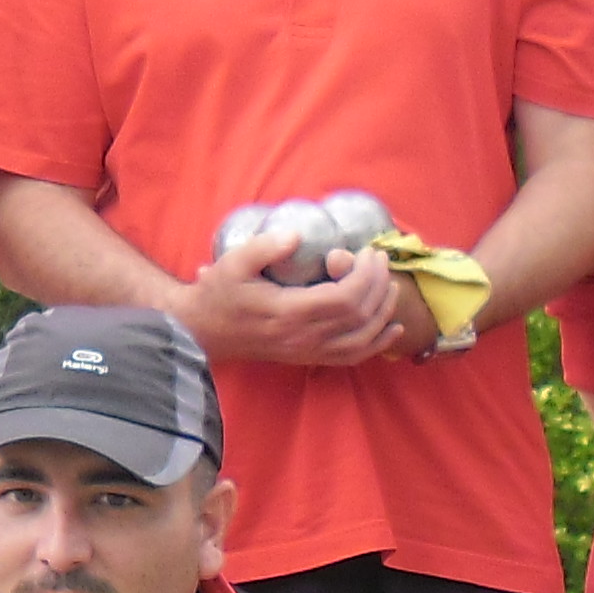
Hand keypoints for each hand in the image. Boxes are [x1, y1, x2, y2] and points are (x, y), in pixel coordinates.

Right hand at [175, 233, 421, 369]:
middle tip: (380, 259)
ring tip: (390, 285)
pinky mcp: (308, 358)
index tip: (369, 252)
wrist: (202, 332)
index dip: (366, 275)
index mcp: (288, 312)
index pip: (345, 299)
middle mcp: (303, 337)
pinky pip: (351, 357)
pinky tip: (391, 329)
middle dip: (379, 285)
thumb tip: (297, 234)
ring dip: (383, 312)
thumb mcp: (233, 263)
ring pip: (362, 339)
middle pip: (359, 316)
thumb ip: (265, 247)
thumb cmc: (218, 294)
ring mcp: (307, 351)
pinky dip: (377, 344)